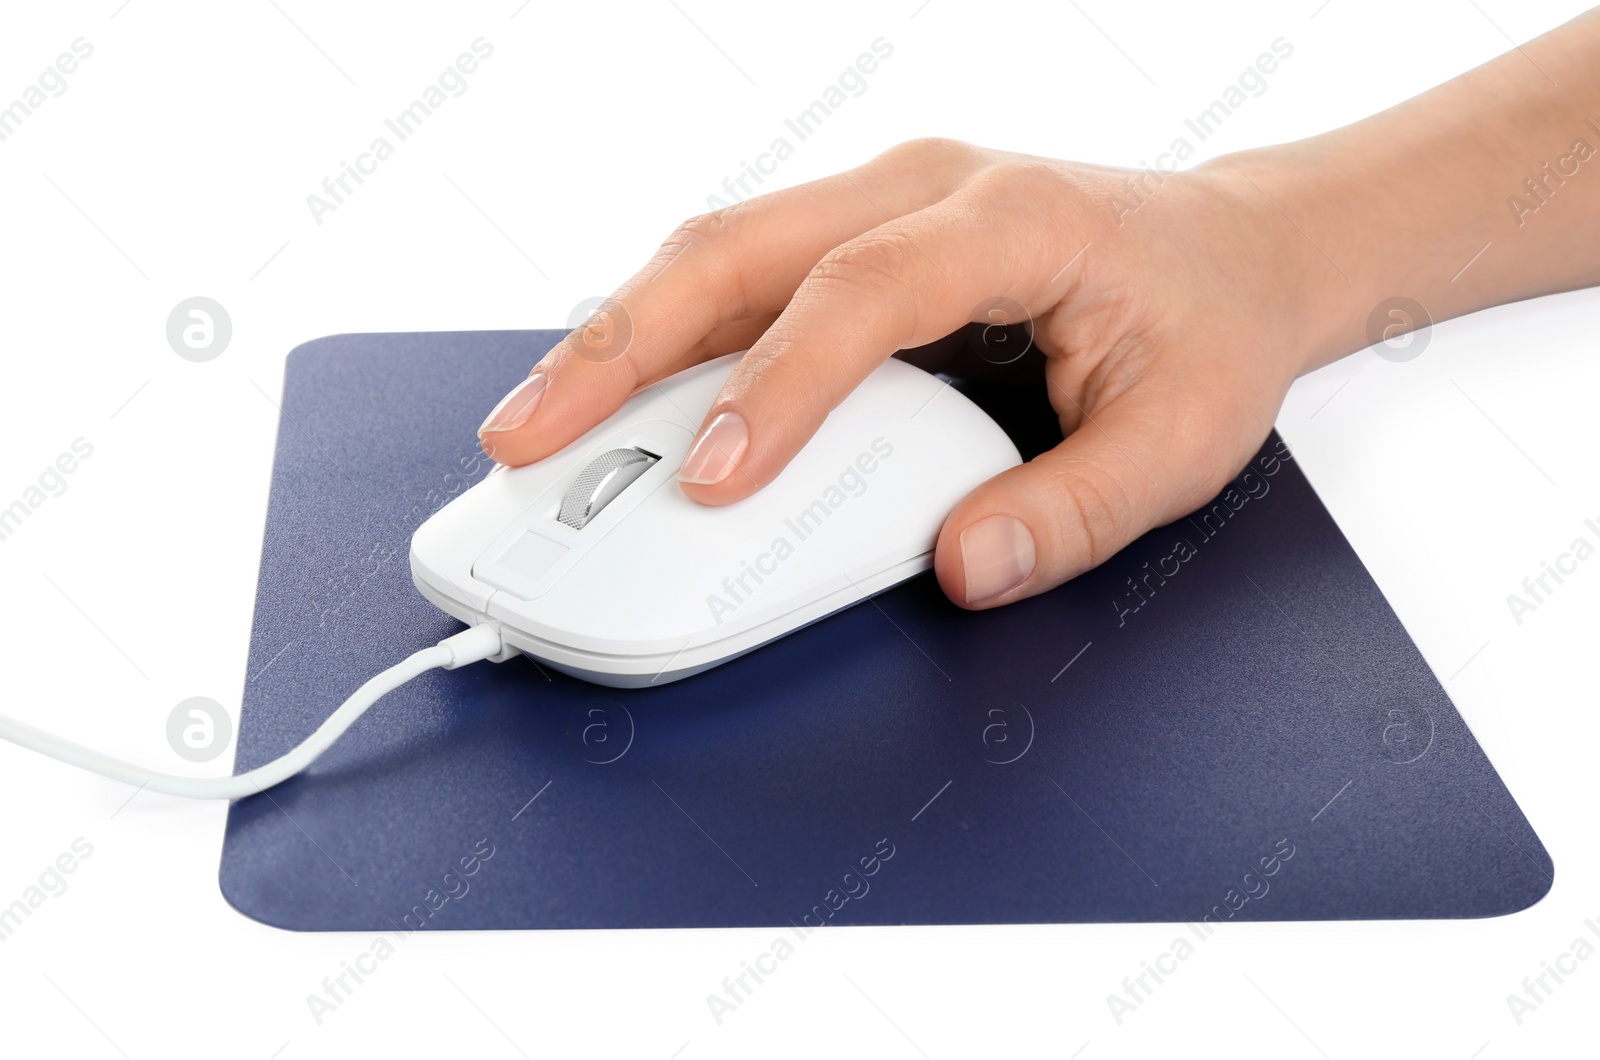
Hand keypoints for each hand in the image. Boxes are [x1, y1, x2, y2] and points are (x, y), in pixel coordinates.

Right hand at [477, 138, 1329, 607]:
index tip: (708, 479)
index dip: (771, 384)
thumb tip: (961, 566)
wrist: (1234, 251)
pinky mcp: (852, 241)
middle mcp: (920, 190)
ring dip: (613, 340)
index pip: (861, 291)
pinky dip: (662, 342)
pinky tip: (614, 404)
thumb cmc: (1209, 327)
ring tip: (534, 428)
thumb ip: (1074, 510)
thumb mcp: (1181, 440)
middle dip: (614, 345)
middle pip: (734, 245)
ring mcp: (876, 206)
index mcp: (1011, 218)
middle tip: (525, 438)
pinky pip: (736, 280)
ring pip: (712, 254)